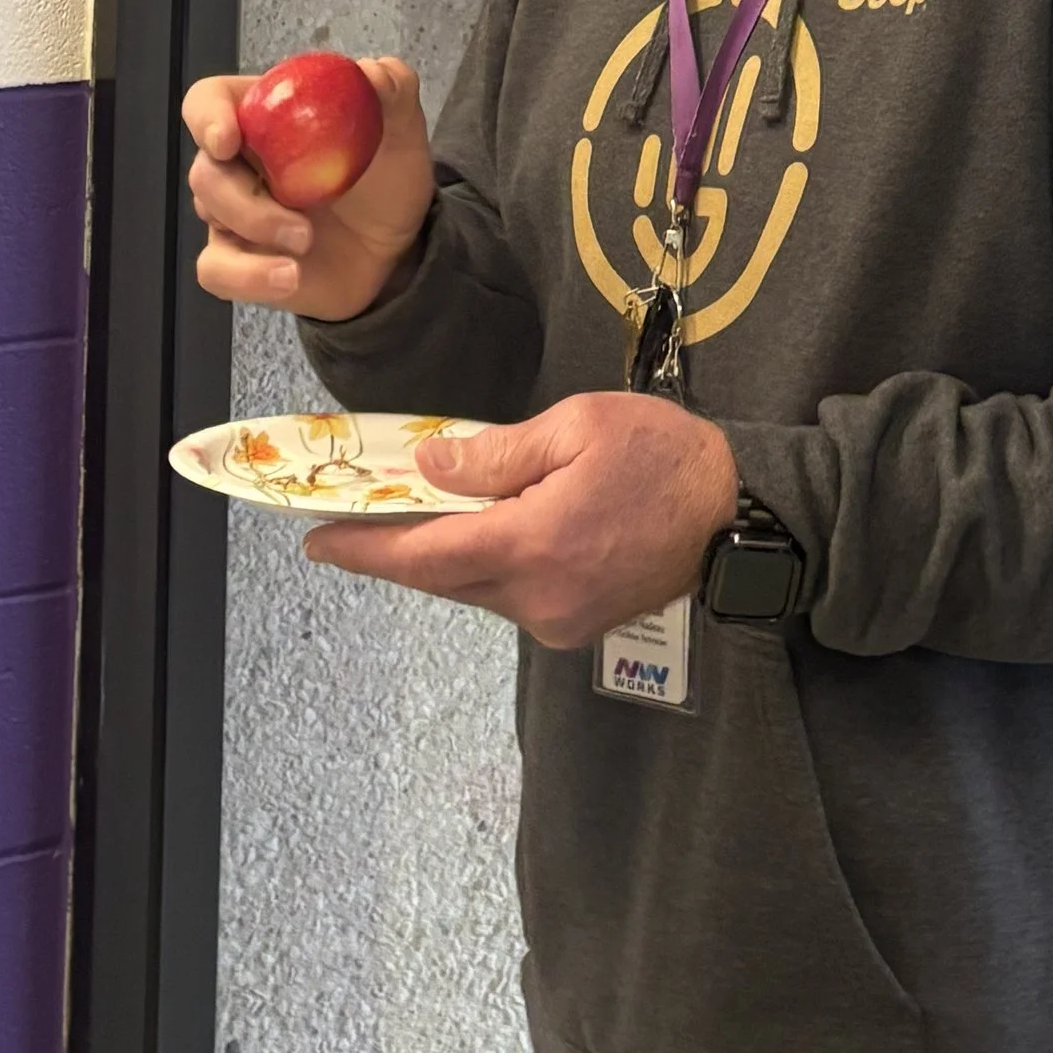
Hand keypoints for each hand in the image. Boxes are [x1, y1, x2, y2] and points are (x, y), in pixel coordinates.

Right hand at [183, 58, 435, 324]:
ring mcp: (233, 213)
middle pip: (205, 170)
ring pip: (207, 216)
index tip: (227, 138)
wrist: (398, 252)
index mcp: (266, 116)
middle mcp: (240, 162)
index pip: (209, 101)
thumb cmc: (386, 181)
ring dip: (257, 230)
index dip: (207, 115)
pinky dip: (249, 276)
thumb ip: (394, 90)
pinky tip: (289, 277)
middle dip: (244, 199)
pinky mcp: (239, 260)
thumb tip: (372, 71)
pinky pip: (215, 270)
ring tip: (306, 244)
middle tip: (300, 224)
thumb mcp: (401, 132)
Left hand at [301, 393, 740, 648]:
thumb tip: (431, 470)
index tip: (317, 541)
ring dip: (443, 558)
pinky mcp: (575, 625)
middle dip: (394, 553)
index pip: (427, 555)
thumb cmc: (659, 453)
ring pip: (475, 590)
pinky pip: (509, 597)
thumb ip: (497, 455)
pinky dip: (484, 568)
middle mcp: (538, 598)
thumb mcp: (577, 426)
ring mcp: (558, 620)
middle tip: (352, 525)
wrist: (734, 514)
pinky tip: (482, 534)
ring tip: (417, 518)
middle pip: (443, 579)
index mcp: (534, 544)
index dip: (367, 548)